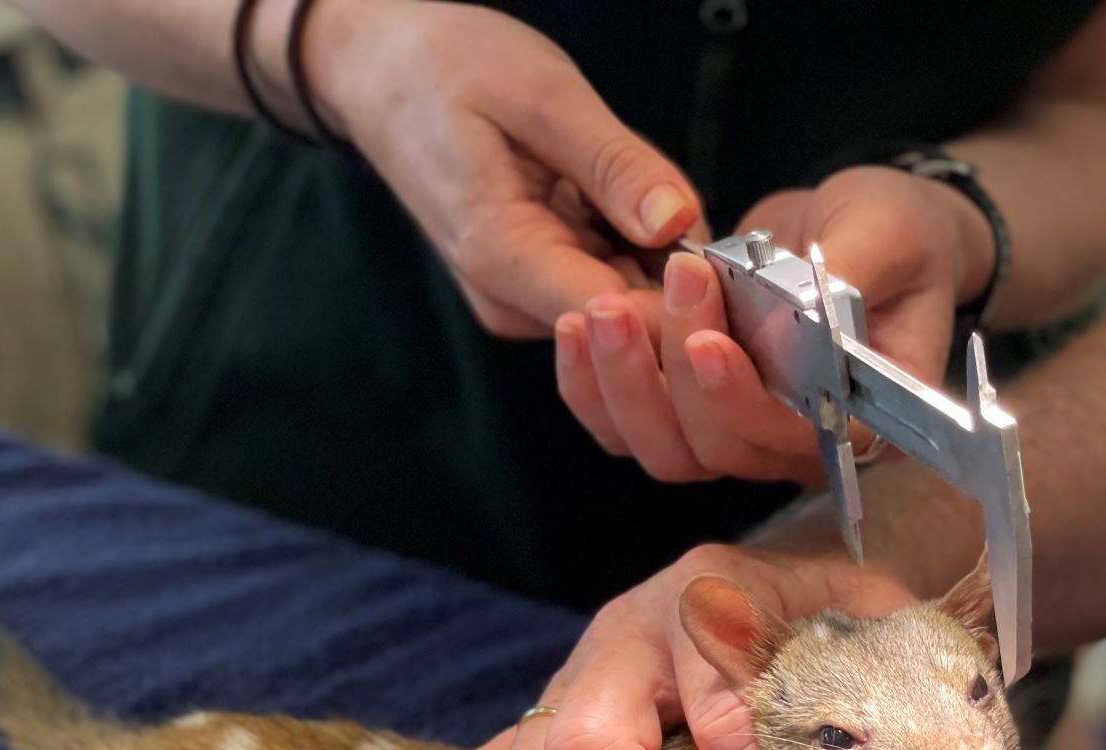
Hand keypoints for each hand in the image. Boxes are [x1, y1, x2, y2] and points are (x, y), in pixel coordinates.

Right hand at [300, 0, 702, 336]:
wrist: (380, 74)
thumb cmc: (448, 68)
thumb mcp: (542, 94)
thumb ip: (613, 163)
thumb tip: (680, 223)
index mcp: (504, 258)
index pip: (619, 321)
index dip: (685, 303)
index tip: (725, 258)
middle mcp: (513, 303)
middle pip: (633, 325)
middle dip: (682, 277)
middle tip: (682, 197)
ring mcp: (523, 303)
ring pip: (630, 305)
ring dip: (661, 257)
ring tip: (634, 182)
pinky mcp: (535, 289)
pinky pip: (611, 282)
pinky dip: (636, 247)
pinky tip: (623, 200)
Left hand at [554, 164, 991, 484]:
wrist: (856, 227)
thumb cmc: (895, 232)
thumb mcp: (889, 231)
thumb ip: (850, 273)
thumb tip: (806, 312)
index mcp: (863, 418)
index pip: (797, 441)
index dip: (743, 404)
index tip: (706, 343)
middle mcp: (794, 443)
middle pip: (718, 450)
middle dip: (675, 376)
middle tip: (666, 287)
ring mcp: (735, 433)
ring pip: (664, 448)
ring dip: (623, 384)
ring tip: (599, 310)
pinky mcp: (685, 411)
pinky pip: (626, 426)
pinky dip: (592, 385)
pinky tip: (573, 328)